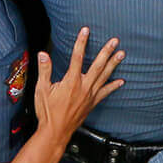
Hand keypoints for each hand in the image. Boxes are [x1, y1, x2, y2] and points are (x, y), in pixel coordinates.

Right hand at [33, 27, 125, 142]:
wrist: (55, 132)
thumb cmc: (48, 112)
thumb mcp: (41, 89)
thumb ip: (44, 70)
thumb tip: (43, 54)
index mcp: (71, 82)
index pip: (77, 57)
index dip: (81, 42)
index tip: (85, 30)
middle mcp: (83, 87)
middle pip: (97, 65)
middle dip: (106, 51)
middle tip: (114, 41)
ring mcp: (89, 95)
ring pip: (104, 76)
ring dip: (113, 64)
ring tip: (122, 54)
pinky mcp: (92, 103)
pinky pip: (105, 92)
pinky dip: (113, 86)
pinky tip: (121, 81)